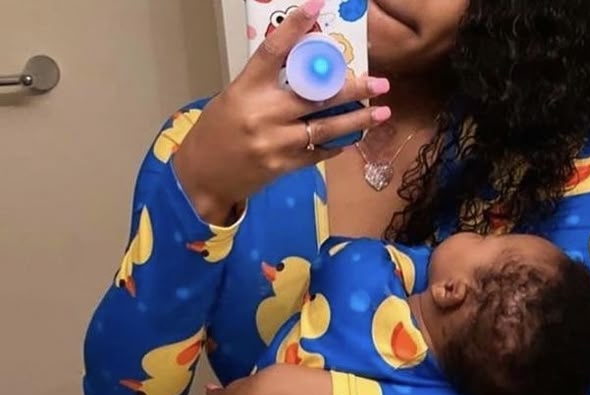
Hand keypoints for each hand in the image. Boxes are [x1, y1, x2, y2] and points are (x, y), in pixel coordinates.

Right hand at [173, 0, 390, 223]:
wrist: (203, 177)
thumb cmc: (217, 132)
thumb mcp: (235, 98)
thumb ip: (266, 85)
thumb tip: (305, 70)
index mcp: (246, 89)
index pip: (273, 50)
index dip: (295, 27)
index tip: (316, 6)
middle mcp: (264, 114)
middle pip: (315, 95)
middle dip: (352, 88)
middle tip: (379, 82)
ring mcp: (276, 143)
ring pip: (325, 128)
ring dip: (357, 120)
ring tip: (382, 112)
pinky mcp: (284, 166)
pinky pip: (318, 153)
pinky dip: (337, 144)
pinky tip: (352, 136)